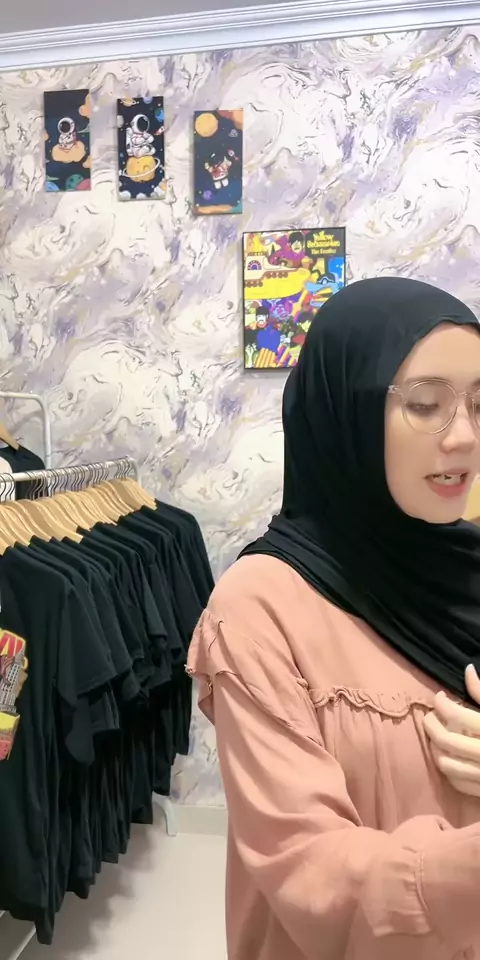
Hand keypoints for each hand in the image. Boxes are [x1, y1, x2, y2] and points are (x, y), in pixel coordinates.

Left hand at [423, 665, 479, 796]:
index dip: (441, 702)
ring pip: (446, 764)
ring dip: (435, 748)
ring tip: (438, 735)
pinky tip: (449, 758)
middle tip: (431, 715)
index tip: (440, 696)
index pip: (455, 714)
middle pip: (445, 740)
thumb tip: (467, 670)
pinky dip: (448, 770)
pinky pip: (457, 783)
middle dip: (431, 724)